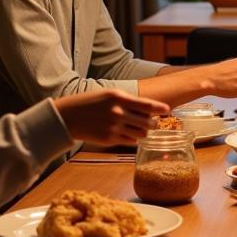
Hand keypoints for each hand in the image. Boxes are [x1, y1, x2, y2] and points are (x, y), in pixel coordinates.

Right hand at [54, 90, 168, 146]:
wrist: (68, 116)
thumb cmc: (90, 103)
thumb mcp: (109, 95)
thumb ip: (128, 101)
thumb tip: (147, 108)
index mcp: (119, 98)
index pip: (146, 104)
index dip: (159, 108)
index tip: (167, 110)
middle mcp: (118, 112)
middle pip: (147, 122)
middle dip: (153, 123)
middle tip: (155, 123)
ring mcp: (114, 127)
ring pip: (141, 134)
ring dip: (144, 132)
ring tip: (142, 130)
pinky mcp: (109, 139)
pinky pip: (130, 141)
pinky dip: (133, 139)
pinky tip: (130, 135)